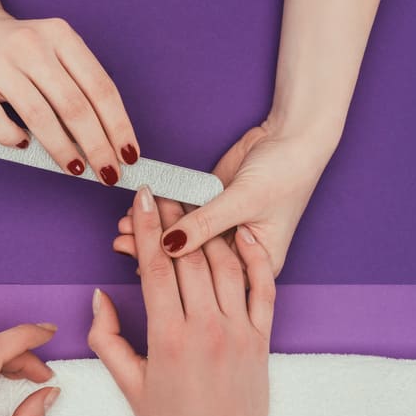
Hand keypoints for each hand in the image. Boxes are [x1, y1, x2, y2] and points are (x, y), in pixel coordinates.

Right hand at [0, 3, 138, 185]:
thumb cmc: (17, 52)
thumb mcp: (52, 54)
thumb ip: (75, 88)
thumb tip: (104, 143)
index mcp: (60, 36)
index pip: (100, 87)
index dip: (118, 125)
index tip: (128, 154)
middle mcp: (31, 44)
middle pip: (74, 105)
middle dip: (97, 146)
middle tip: (107, 174)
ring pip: (38, 115)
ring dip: (61, 149)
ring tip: (75, 169)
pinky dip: (12, 138)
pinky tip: (23, 145)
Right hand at [91, 187, 308, 415]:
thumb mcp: (128, 385)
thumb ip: (106, 338)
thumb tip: (100, 297)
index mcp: (169, 338)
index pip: (155, 267)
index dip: (145, 228)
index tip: (141, 198)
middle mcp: (207, 328)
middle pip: (189, 257)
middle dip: (174, 219)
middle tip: (164, 193)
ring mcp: (240, 331)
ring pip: (225, 264)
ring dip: (208, 230)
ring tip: (194, 205)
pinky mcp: (263, 338)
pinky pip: (264, 286)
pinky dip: (254, 256)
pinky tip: (242, 233)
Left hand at [114, 122, 333, 275]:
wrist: (292, 136)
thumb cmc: (286, 173)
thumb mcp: (244, 201)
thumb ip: (205, 224)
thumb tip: (169, 245)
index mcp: (257, 265)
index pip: (211, 279)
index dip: (175, 275)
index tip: (141, 267)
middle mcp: (237, 252)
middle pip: (192, 262)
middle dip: (156, 253)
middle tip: (123, 244)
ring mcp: (222, 230)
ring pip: (183, 239)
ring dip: (153, 234)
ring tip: (123, 230)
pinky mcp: (211, 208)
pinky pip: (182, 216)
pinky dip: (161, 216)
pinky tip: (137, 217)